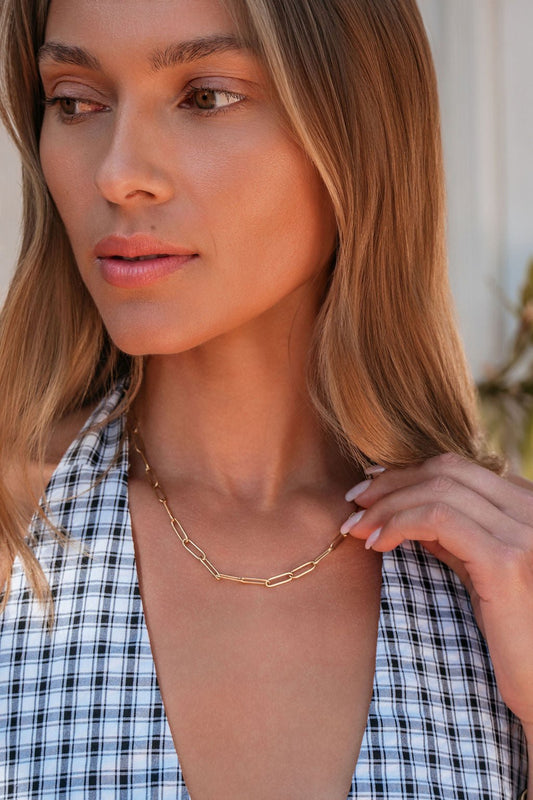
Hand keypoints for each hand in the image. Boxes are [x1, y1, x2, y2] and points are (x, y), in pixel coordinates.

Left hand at [341, 453, 532, 728]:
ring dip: (386, 504)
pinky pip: (439, 519)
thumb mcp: (482, 572)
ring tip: (356, 526)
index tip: (371, 488)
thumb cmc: (515, 636)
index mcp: (529, 507)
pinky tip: (376, 543)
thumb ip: (455, 536)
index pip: (460, 468)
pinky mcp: (506, 561)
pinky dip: (398, 523)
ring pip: (439, 489)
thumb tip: (407, 509)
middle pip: (448, 470)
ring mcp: (524, 532)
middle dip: (392, 481)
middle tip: (354, 501)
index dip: (408, 473)